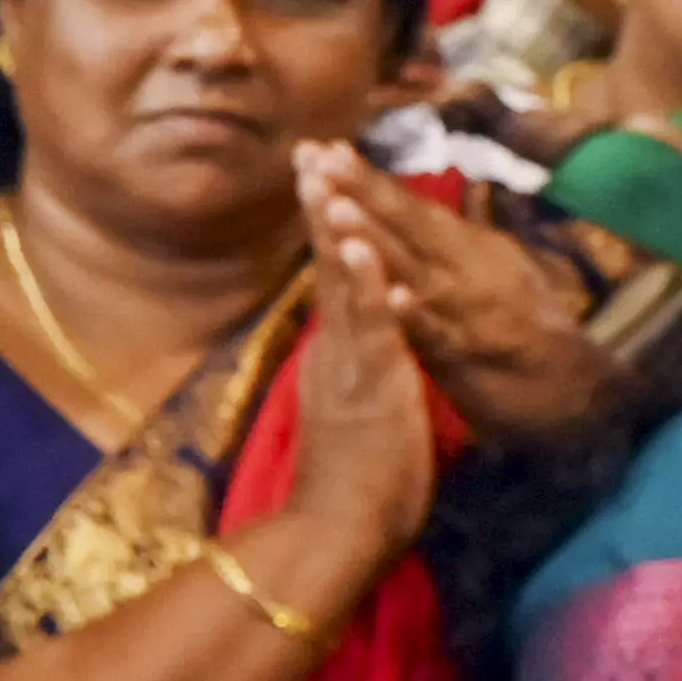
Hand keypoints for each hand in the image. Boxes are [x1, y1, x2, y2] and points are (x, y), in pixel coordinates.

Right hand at [276, 168, 442, 581]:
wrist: (337, 529)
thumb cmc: (356, 485)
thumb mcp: (356, 414)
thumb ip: (355, 375)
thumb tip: (354, 352)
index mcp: (335, 355)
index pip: (331, 278)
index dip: (326, 226)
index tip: (318, 177)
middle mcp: (335, 349)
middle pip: (326, 265)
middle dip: (321, 205)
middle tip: (309, 151)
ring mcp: (350, 363)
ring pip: (341, 285)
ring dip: (337, 227)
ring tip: (329, 178)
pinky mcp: (372, 383)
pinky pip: (371, 325)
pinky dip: (367, 283)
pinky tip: (364, 246)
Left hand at [296, 142, 614, 447]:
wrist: (565, 381)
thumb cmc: (525, 314)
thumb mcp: (492, 262)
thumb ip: (452, 233)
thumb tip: (414, 201)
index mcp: (463, 244)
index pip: (408, 206)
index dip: (368, 178)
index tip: (326, 148)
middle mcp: (459, 268)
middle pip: (405, 226)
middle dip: (364, 192)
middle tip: (323, 161)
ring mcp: (459, 308)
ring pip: (410, 270)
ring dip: (376, 242)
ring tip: (338, 210)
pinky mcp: (461, 351)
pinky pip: (434, 332)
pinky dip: (415, 315)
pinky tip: (395, 296)